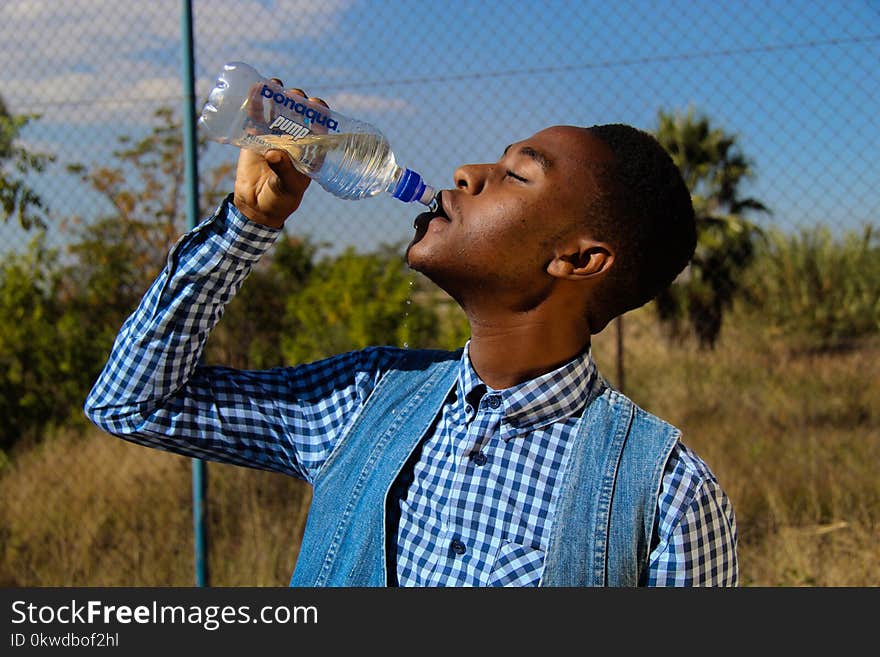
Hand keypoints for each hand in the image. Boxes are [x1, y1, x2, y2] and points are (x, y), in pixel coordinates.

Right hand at [232, 79, 329, 227]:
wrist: (256, 205)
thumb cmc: (280, 199)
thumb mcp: (286, 187)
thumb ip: (283, 170)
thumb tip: (274, 152)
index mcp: (310, 151)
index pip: (320, 127)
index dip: (320, 113)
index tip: (315, 105)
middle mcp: (295, 140)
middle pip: (300, 114)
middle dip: (298, 101)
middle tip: (295, 96)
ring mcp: (275, 136)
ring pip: (279, 110)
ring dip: (279, 96)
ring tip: (275, 84)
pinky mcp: (256, 136)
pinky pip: (257, 116)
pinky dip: (256, 102)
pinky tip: (256, 89)